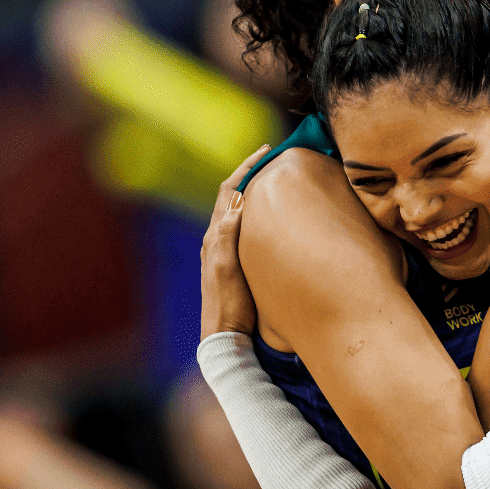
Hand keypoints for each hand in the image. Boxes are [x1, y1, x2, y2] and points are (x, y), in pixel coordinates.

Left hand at [200, 145, 271, 337]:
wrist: (225, 336)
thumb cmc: (229, 305)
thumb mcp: (227, 269)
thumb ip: (227, 235)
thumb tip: (237, 203)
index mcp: (215, 235)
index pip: (228, 190)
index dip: (246, 168)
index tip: (267, 152)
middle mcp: (217, 238)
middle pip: (231, 195)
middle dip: (250, 173)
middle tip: (274, 158)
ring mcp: (224, 250)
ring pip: (238, 210)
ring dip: (253, 191)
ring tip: (275, 180)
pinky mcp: (233, 261)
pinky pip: (244, 226)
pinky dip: (256, 211)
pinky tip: (271, 215)